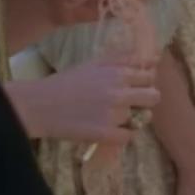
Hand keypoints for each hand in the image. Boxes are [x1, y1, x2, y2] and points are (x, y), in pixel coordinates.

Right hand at [10, 57, 158, 143]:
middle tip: (130, 104)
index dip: (144, 82)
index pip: (149, 76)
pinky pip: (128, 137)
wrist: (40, 105)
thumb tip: (151, 57)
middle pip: (154, 97)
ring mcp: (114, 114)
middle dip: (145, 101)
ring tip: (109, 117)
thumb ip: (122, 59)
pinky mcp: (105, 134)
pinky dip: (120, 135)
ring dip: (129, 119)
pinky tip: (107, 130)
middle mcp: (119, 92)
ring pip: (139, 118)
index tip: (135, 87)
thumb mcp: (94, 64)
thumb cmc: (66, 82)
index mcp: (117, 73)